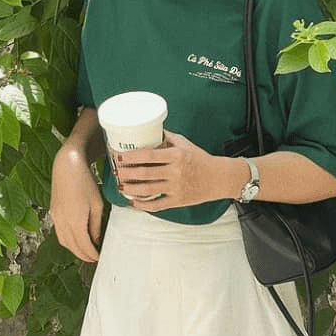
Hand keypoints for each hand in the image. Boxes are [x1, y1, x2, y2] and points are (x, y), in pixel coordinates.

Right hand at [50, 146, 103, 262]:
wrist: (67, 167)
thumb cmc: (85, 183)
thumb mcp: (97, 205)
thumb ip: (96, 225)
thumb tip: (95, 240)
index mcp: (75, 222)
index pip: (83, 246)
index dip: (91, 254)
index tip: (98, 257)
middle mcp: (63, 222)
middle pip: (72, 246)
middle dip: (82, 255)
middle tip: (92, 258)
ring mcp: (56, 218)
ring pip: (63, 241)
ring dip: (73, 249)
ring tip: (84, 251)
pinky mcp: (53, 212)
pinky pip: (59, 232)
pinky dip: (67, 240)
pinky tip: (74, 238)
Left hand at [115, 130, 235, 211]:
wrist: (219, 177)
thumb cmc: (200, 159)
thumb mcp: (185, 144)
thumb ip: (167, 137)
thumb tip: (150, 130)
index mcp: (176, 155)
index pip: (149, 155)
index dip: (132, 157)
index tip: (120, 156)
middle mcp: (176, 172)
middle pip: (145, 173)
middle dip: (127, 173)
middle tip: (116, 170)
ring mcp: (176, 188)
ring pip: (148, 190)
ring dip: (131, 189)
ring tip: (120, 185)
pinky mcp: (178, 200)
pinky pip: (157, 205)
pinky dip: (143, 205)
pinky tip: (133, 201)